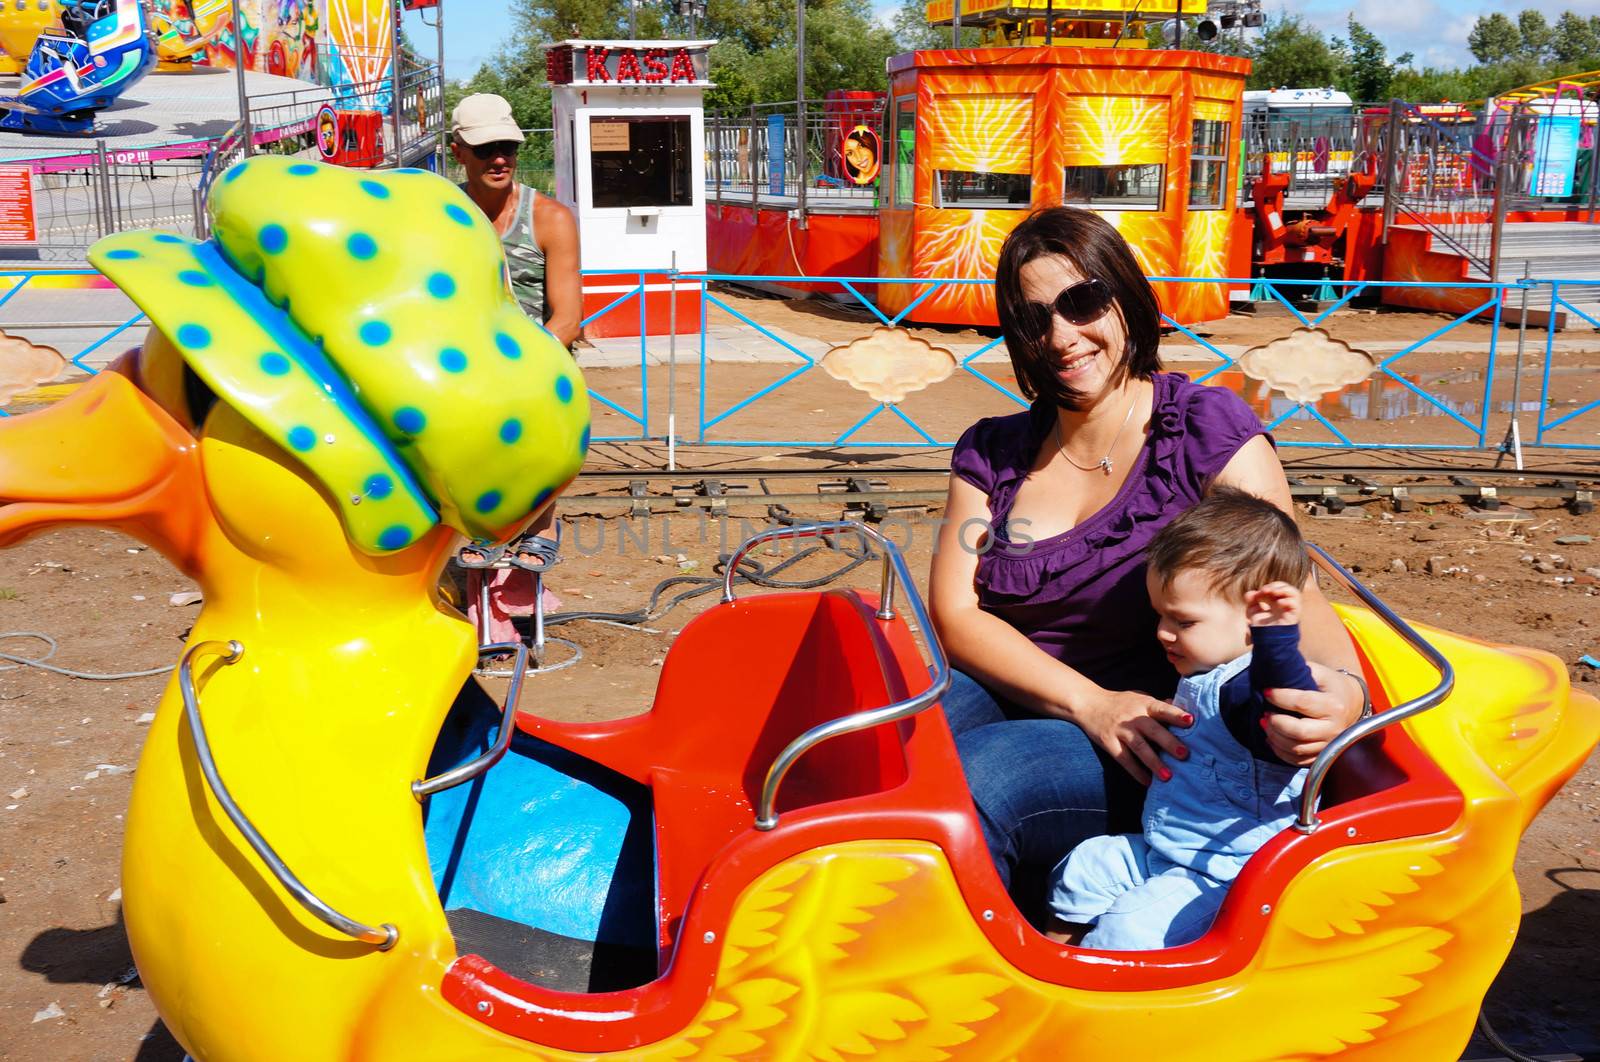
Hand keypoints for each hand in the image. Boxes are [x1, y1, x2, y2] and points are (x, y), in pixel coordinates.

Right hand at [1069, 688, 1191, 785]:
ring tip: (1168, 776)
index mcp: (1144, 704)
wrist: (1088, 703)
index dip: (1175, 714)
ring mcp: (1119, 730)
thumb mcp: (1140, 698)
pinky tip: (1147, 781)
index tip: (1190, 721)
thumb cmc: (1120, 703)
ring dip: (1153, 762)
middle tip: (1184, 754)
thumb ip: (1160, 706)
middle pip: (1153, 730)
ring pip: (1139, 747)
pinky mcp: (1108, 742)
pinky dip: (1135, 771)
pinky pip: (1123, 759)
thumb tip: (1186, 714)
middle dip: (1169, 742)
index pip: (1162, 708)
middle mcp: (1132, 717)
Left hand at [1245, 581, 1301, 626]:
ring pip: (1294, 593)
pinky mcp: (1293, 616)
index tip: (1256, 595)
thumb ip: (1251, 601)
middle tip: (1264, 590)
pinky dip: (1288, 600)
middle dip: (1274, 586)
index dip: (1266, 587)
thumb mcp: (1252, 613)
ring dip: (1284, 589)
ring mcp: (1289, 610)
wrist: (1267, 642)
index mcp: (1275, 603)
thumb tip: (1250, 593)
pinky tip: (1279, 603)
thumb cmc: (1261, 628)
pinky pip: (1296, 604)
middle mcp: (1284, 605)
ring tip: (1274, 592)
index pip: (1275, 588)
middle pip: (1285, 587)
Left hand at [1261, 661, 1363, 763]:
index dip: (1280, 698)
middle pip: (1299, 732)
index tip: (1266, 691)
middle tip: (1265, 713)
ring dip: (1274, 737)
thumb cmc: (1331, 686)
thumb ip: (1301, 670)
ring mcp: (1329, 745)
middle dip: (1276, 722)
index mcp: (1334, 705)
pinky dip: (1280, 752)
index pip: (1302, 703)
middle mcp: (1334, 728)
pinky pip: (1298, 761)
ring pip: (1296, 749)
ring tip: (1265, 723)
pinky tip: (1271, 738)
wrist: (1351, 704)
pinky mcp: (1322, 755)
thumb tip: (1275, 668)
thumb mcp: (1320, 673)